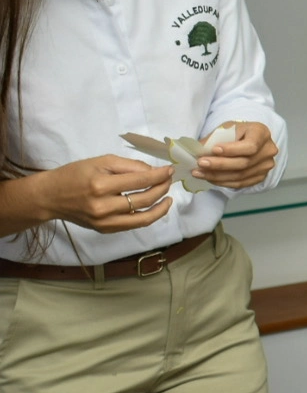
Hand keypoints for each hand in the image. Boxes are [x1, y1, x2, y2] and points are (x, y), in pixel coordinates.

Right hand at [39, 155, 173, 231]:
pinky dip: (148, 216)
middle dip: (162, 189)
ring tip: (168, 197)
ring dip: (161, 208)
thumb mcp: (100, 162)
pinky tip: (154, 207)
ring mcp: (105, 222)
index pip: (140, 181)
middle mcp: (104, 206)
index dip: (159, 175)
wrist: (50, 196)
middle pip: (145, 200)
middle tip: (169, 180)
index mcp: (101, 185)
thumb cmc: (75, 174)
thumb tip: (154, 172)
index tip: (170, 170)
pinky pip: (133, 225)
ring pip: (143, 218)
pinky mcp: (105, 230)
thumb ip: (129, 166)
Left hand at [192, 121, 277, 187]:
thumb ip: (213, 139)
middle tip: (200, 164)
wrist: (247, 139)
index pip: (250, 145)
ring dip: (217, 176)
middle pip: (244, 163)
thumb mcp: (225, 129)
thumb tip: (196, 152)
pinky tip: (209, 178)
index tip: (214, 150)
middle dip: (219, 165)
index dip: (232, 150)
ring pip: (240, 176)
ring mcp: (266, 166)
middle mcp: (268, 150)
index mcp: (261, 133)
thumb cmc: (236, 132)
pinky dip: (223, 182)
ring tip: (199, 173)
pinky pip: (240, 183)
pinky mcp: (260, 177)